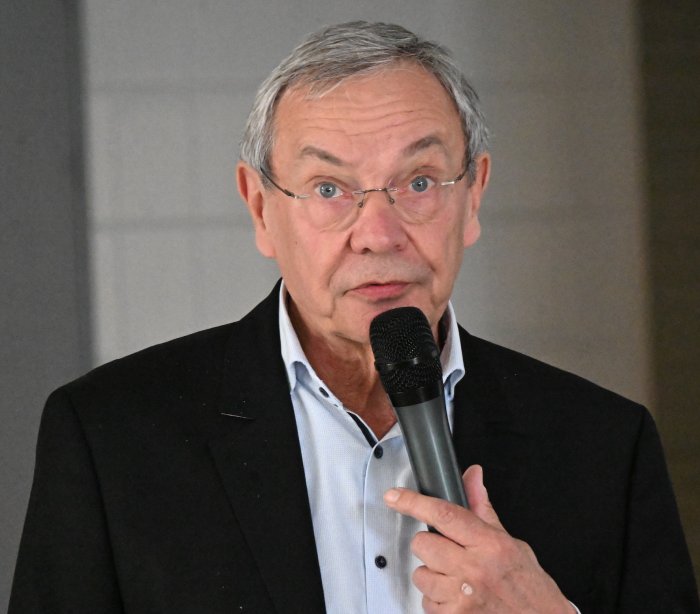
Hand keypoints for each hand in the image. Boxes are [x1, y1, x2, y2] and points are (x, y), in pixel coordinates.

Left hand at [384, 465, 573, 612]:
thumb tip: (472, 477)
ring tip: (458, 581)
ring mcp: (462, 597)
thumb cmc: (530, 589)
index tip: (394, 496)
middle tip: (451, 554)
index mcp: (489, 545)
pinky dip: (438, 602)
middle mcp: (473, 569)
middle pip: (423, 544)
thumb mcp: (512, 543)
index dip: (413, 502)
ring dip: (434, 577)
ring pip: (421, 575)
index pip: (443, 514)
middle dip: (432, 547)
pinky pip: (427, 603)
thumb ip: (482, 510)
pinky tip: (459, 600)